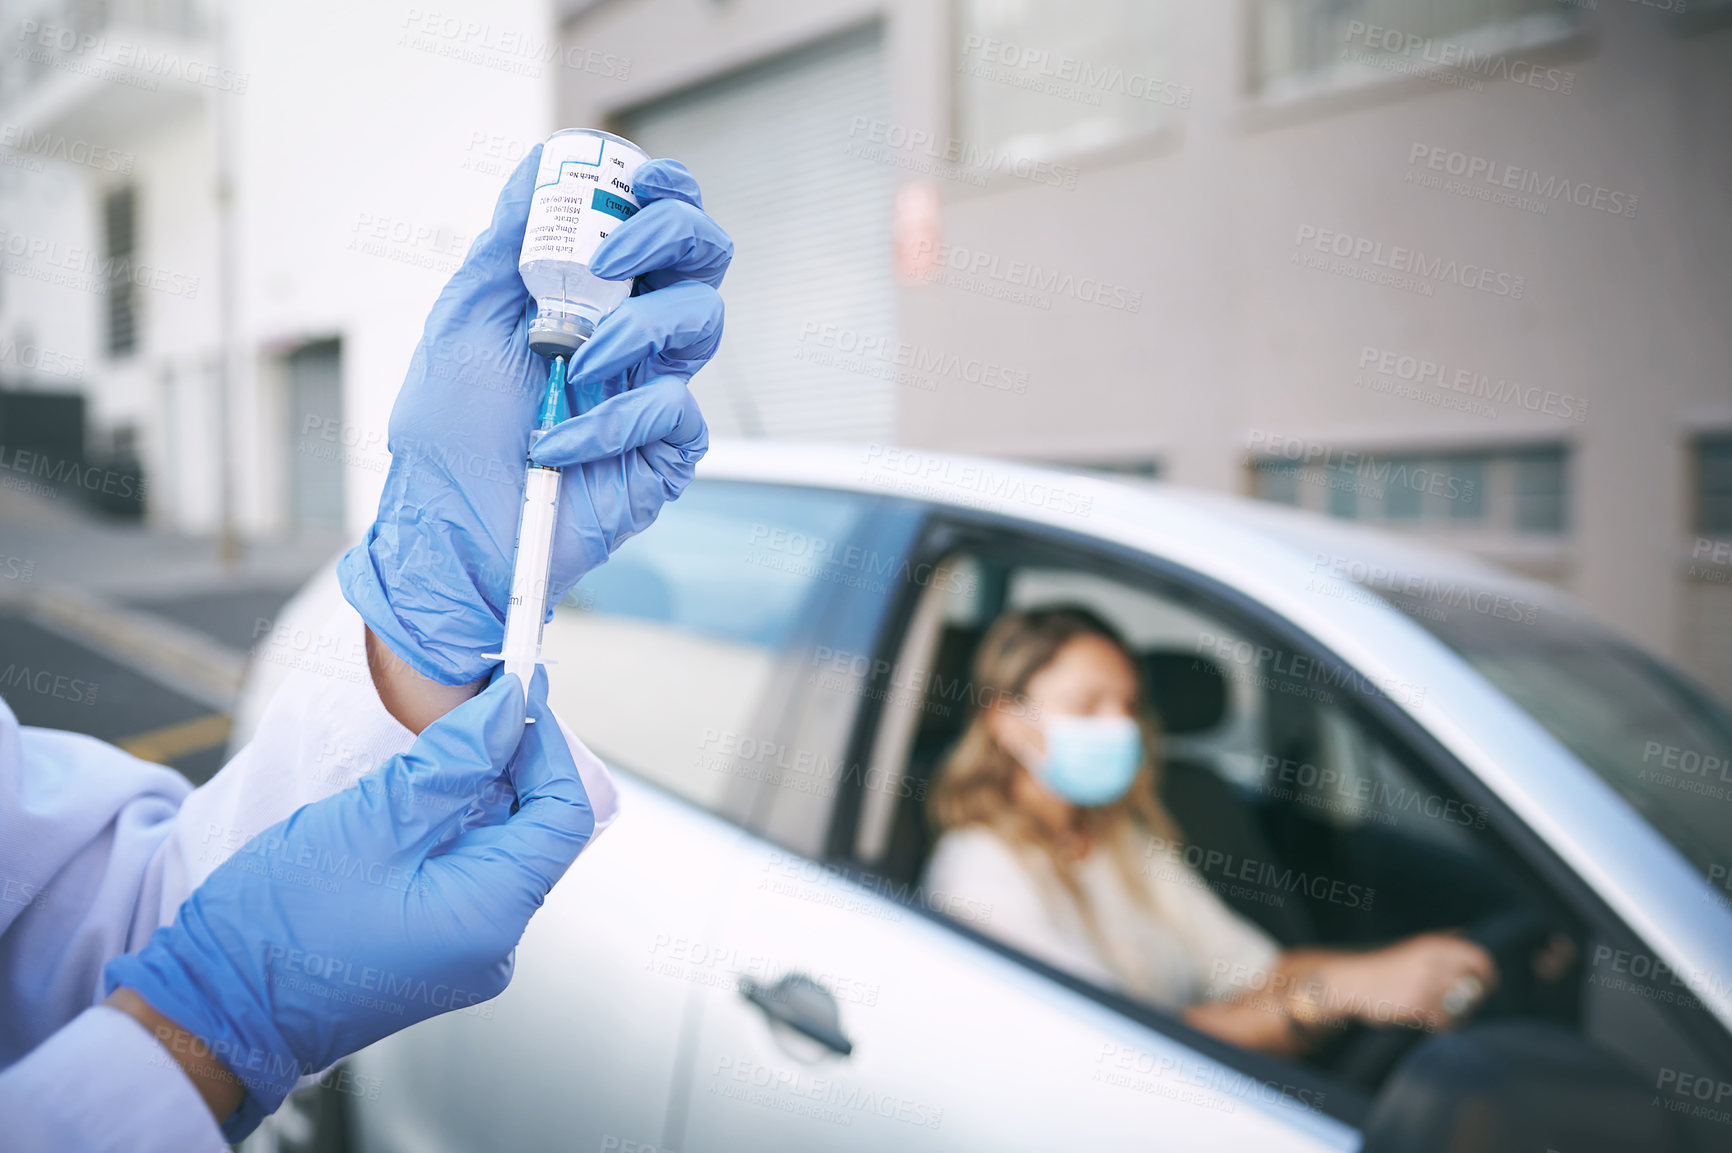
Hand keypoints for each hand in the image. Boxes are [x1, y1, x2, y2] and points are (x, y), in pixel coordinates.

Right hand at [103, 672, 592, 1139]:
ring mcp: (466, 952)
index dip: (546, 746)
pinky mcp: (435, 949)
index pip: (564, 814)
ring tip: (438, 742)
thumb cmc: (283, 923)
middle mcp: (495, 943)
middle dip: (511, 762)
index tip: (518, 691)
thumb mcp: (376, 819)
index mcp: (494, 915)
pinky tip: (416, 795)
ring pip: (497, 848)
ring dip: (477, 791)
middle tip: (475, 703)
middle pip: (535, 830)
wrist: (216, 1008)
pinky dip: (451, 828)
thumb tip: (510, 705)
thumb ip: (457, 759)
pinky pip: (465, 874)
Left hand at [339, 148, 732, 684]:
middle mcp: (635, 333)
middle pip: (703, 255)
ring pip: (704, 321)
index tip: (636, 176)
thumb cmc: (450, 434)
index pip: (653, 219)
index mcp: (592, 293)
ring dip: (634, 330)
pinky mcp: (668, 450)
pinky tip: (559, 445)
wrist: (454, 532)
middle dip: (670, 233)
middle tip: (615, 255)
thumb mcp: (463, 321)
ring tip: (573, 364)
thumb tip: (539, 166)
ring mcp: (657, 388)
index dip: (661, 187)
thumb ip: (505, 245)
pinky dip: (612, 421)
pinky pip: (675, 410)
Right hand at [1324, 932, 1497, 1030]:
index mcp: (1434, 945)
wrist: (1354, 982)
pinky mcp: (1417, 1005)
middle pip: (1474, 984)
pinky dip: (1442, 1023)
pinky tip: (1430, 1020)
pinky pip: (1445, 1020)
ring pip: (1461, 1004)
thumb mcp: (1414, 946)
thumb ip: (1442, 941)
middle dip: (1474, 996)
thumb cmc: (1386, 966)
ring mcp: (1426, 984)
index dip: (1488, 973)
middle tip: (1463, 1001)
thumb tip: (1468, 933)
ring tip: (1442, 1010)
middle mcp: (1433, 962)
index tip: (1485, 983)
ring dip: (1456, 1011)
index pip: (1479, 958)